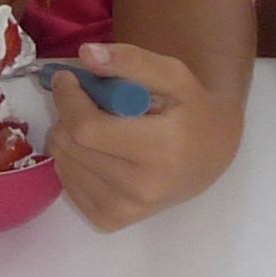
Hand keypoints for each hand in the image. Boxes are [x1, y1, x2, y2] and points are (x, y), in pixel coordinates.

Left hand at [44, 42, 232, 229]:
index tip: (67, 78)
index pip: (87, 128)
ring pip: (64, 164)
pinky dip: (73, 160)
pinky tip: (97, 150)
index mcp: (162, 150)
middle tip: (85, 100)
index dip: (68, 99)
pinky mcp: (110, 221)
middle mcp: (142, 188)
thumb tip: (86, 55)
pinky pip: (67, 185)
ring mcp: (125, 210)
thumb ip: (132, 61)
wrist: (211, 156)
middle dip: (67, 114)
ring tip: (95, 125)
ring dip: (67, 136)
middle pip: (72, 145)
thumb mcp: (173, 75)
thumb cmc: (191, 111)